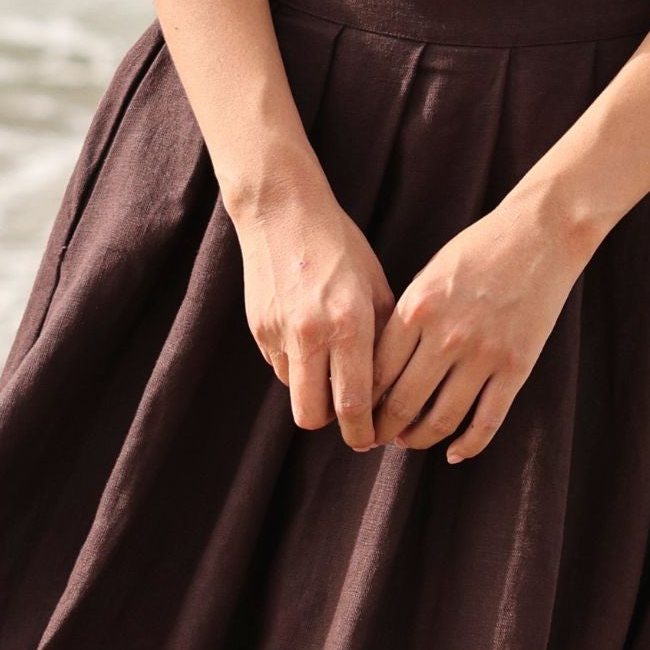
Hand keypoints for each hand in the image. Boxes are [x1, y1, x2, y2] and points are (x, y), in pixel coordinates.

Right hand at [235, 184, 395, 449]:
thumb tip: (391, 390)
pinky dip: (297, 366)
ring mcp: (278, 333)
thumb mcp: (378, 287)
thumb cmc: (340, 246)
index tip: (373, 439)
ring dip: (315, 393)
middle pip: (313, 416)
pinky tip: (311, 339)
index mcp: (349, 325)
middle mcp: (311, 334)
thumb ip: (384, 340)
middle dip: (335, 426)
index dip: (364, 432)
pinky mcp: (258, 328)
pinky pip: (280, 366)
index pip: (354, 404)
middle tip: (353, 422)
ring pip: (295, 393)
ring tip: (334, 371)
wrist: (283, 211)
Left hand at [370, 200, 584, 463]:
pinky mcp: (517, 366)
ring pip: (440, 419)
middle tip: (375, 438)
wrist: (541, 234)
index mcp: (417, 309)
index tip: (357, 413)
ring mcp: (484, 354)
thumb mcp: (429, 276)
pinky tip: (454, 453)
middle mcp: (446, 335)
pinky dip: (468, 445)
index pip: (376, 372)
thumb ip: (405, 320)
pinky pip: (487, 421)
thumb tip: (381, 370)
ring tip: (408, 442)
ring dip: (418, 439)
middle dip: (382, 429)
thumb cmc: (479, 251)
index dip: (361, 402)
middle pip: (402, 402)